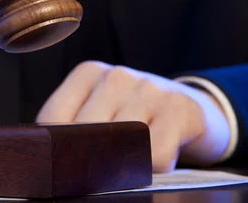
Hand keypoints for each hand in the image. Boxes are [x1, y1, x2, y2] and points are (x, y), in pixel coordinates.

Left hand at [36, 61, 230, 171]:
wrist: (196, 111)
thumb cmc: (139, 118)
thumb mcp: (101, 113)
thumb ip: (74, 128)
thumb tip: (50, 162)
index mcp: (88, 73)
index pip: (52, 119)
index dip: (55, 150)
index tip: (65, 166)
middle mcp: (117, 75)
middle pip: (84, 135)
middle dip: (89, 162)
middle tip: (100, 174)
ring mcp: (150, 88)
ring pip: (120, 145)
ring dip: (125, 166)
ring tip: (134, 161)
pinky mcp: (180, 108)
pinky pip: (155, 155)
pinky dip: (155, 169)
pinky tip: (160, 159)